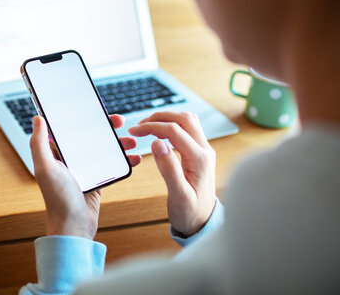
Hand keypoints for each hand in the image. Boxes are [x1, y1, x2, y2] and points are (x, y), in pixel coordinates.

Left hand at [30, 115, 140, 239]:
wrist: (73, 226)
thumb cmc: (57, 198)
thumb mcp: (45, 168)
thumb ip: (39, 143)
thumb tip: (37, 118)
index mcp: (55, 154)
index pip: (71, 129)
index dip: (84, 117)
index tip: (97, 110)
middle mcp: (70, 159)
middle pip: (91, 136)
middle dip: (107, 128)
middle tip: (121, 121)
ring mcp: (84, 170)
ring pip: (104, 149)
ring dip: (119, 144)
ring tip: (132, 142)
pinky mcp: (97, 180)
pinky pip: (112, 165)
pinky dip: (123, 161)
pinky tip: (134, 158)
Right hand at [129, 111, 215, 236]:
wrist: (204, 222)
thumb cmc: (190, 213)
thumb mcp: (178, 195)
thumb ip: (169, 169)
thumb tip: (157, 143)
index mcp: (200, 159)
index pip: (174, 130)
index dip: (152, 127)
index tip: (134, 131)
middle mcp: (205, 150)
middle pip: (184, 119)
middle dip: (159, 117)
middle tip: (139, 126)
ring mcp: (204, 150)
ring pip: (187, 121)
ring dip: (166, 118)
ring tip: (147, 126)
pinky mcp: (200, 152)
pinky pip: (188, 129)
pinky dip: (172, 125)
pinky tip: (159, 133)